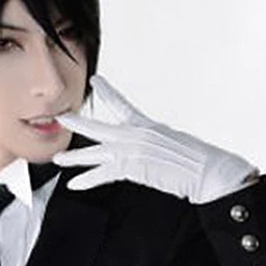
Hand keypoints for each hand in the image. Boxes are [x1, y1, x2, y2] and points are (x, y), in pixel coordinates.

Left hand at [54, 75, 257, 202]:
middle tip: (60, 117)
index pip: (121, 105)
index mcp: (147, 125)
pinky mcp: (132, 166)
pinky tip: (74, 184)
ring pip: (95, 152)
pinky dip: (87, 180)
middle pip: (98, 127)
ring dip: (74, 158)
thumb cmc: (197, 160)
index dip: (107, 92)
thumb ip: (155, 143)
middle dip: (77, 123)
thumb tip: (151, 149)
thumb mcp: (173, 143)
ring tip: (58, 158)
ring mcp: (132, 150)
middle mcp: (136, 133)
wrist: (207, 169)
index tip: (96, 81)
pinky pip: (103, 174)